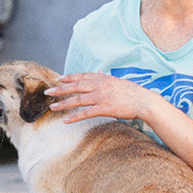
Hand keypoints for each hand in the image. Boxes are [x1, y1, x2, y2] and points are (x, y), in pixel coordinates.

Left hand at [45, 73, 159, 123]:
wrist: (144, 101)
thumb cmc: (133, 92)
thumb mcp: (118, 81)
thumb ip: (106, 78)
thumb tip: (100, 72)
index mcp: (102, 78)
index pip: (82, 76)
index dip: (69, 78)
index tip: (58, 79)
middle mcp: (99, 86)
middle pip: (75, 87)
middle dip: (60, 90)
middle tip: (48, 92)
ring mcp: (101, 97)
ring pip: (77, 100)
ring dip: (63, 104)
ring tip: (52, 107)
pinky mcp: (104, 108)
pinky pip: (85, 113)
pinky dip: (74, 117)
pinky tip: (66, 121)